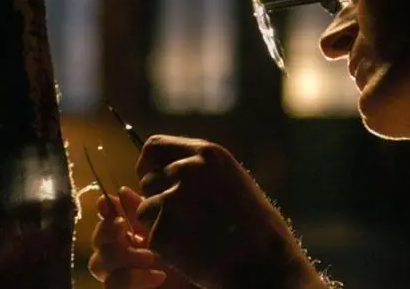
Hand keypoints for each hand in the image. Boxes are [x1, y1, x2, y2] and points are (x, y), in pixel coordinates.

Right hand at [88, 186, 198, 288]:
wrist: (200, 278)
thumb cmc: (186, 253)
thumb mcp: (168, 226)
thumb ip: (144, 211)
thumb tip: (122, 191)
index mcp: (130, 235)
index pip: (107, 219)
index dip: (104, 210)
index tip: (106, 201)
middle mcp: (120, 254)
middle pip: (97, 240)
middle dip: (107, 230)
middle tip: (122, 225)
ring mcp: (118, 276)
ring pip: (98, 264)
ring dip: (123, 256)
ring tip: (150, 257)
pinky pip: (112, 286)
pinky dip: (133, 279)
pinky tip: (159, 276)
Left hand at [135, 135, 323, 288]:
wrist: (264, 264)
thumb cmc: (254, 224)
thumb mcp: (230, 178)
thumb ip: (198, 168)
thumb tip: (165, 166)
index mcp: (206, 153)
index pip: (155, 146)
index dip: (148, 163)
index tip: (148, 174)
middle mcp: (186, 170)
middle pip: (148, 179)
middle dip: (157, 197)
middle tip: (183, 216)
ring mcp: (172, 199)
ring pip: (145, 208)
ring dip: (159, 222)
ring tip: (191, 233)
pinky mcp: (163, 230)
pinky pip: (150, 235)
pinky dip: (165, 245)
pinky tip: (191, 248)